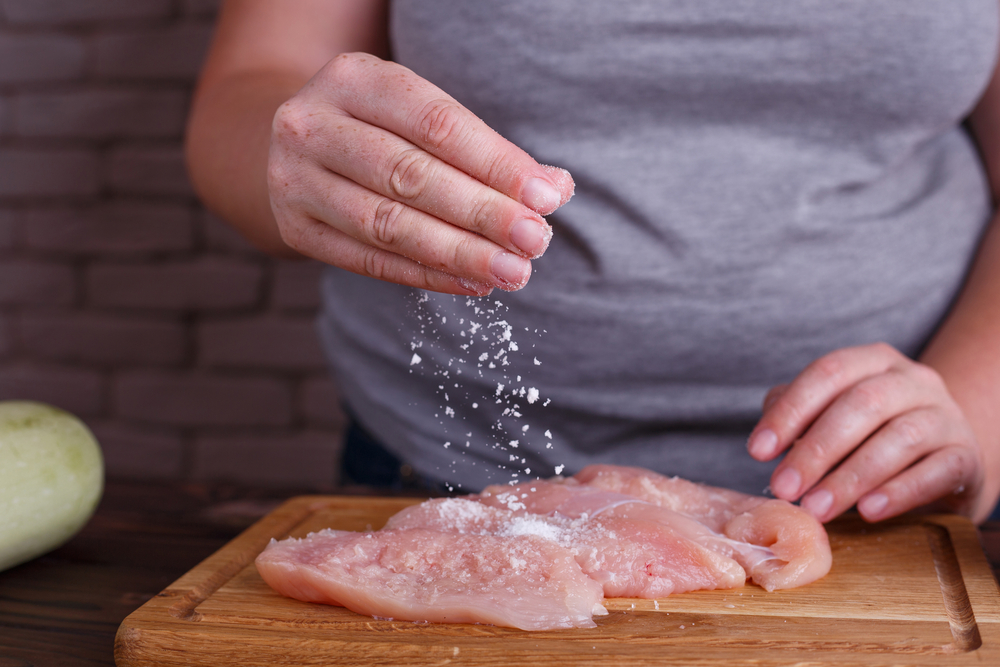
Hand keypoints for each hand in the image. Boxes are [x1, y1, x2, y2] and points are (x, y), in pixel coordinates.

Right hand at [267, 52, 573, 295]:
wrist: (298, 146)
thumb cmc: (379, 127)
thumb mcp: (420, 115)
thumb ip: (484, 150)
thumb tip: (553, 188)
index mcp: (353, 79)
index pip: (436, 125)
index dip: (495, 163)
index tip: (545, 197)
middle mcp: (313, 125)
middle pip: (411, 176)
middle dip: (483, 213)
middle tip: (536, 241)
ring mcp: (295, 180)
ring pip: (388, 225)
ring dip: (459, 253)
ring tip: (512, 271)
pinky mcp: (295, 229)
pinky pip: (369, 261)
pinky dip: (426, 275)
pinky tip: (472, 282)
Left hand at [746, 342, 983, 521]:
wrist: (944, 457)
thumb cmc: (872, 434)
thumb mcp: (832, 417)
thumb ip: (798, 416)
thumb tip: (764, 439)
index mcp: (873, 361)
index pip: (827, 373)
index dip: (789, 412)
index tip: (758, 451)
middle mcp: (913, 379)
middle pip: (861, 405)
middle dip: (815, 450)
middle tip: (784, 489)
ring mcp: (946, 415)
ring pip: (899, 438)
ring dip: (851, 477)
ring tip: (817, 508)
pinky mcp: (967, 456)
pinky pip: (937, 470)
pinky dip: (900, 492)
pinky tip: (868, 512)